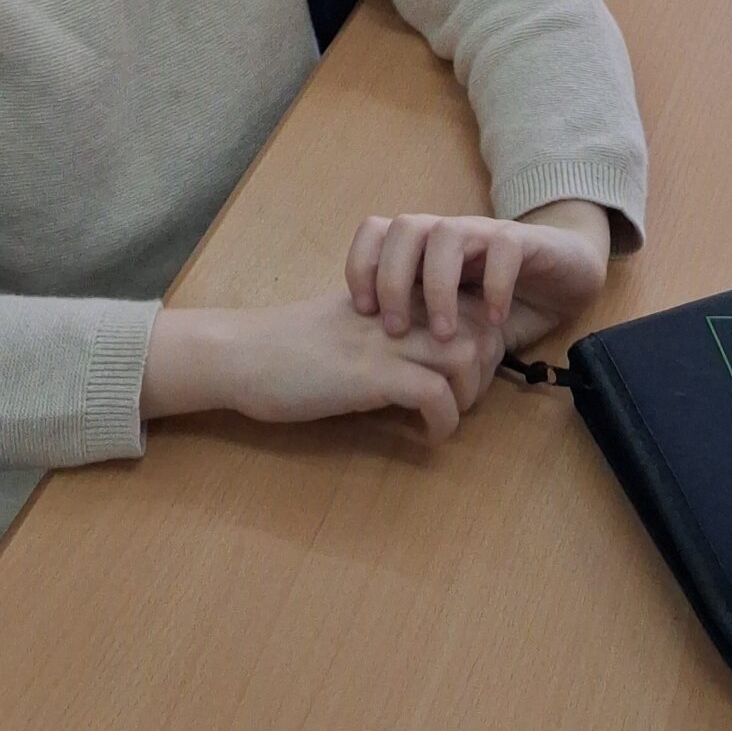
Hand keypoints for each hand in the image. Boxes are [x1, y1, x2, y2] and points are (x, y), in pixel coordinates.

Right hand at [142, 291, 502, 443]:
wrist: (243, 354)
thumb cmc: (290, 345)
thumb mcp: (352, 324)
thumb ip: (389, 327)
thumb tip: (427, 352)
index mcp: (395, 294)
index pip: (466, 297)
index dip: (481, 334)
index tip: (468, 370)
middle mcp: (398, 309)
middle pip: (479, 322)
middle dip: (487, 365)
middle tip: (466, 397)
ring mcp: (386, 340)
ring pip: (466, 352)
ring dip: (471, 393)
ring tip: (450, 415)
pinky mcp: (370, 375)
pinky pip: (433, 393)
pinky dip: (443, 420)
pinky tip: (428, 436)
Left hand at [346, 205, 609, 347]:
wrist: (565, 272)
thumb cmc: (499, 300)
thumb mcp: (454, 319)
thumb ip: (420, 331)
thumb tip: (375, 373)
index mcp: (424, 248)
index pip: (375, 231)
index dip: (360, 264)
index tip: (361, 311)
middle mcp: (449, 234)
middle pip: (405, 228)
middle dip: (393, 278)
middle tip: (395, 329)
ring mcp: (485, 234)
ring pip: (448, 234)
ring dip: (439, 285)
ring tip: (444, 334)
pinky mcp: (524, 241)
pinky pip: (504, 248)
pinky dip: (495, 284)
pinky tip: (494, 320)